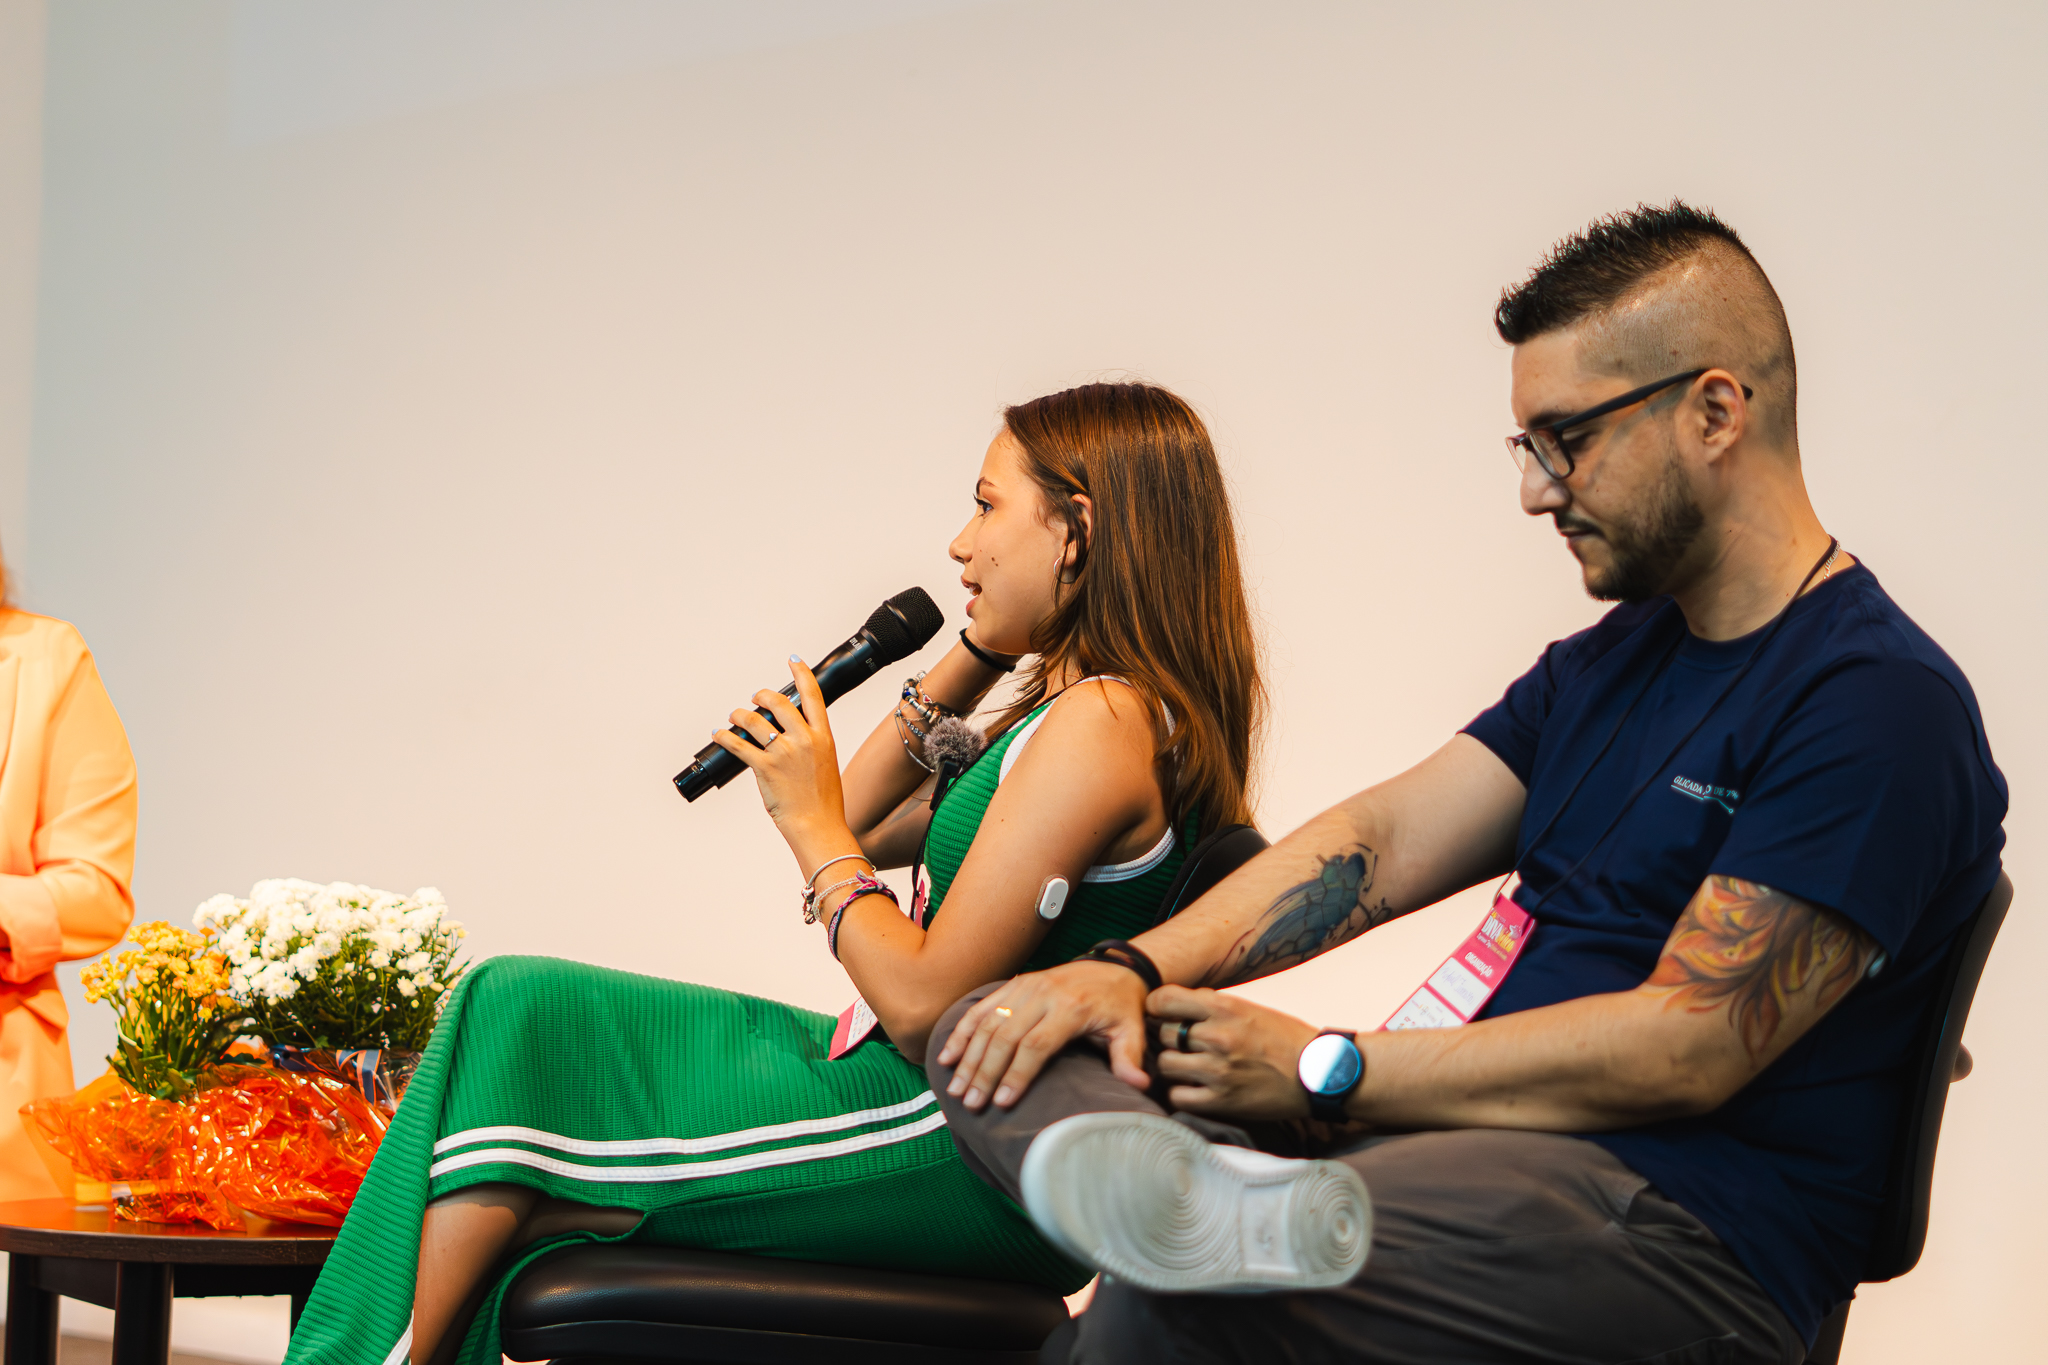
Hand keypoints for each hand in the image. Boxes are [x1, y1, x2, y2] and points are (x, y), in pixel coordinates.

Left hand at [709, 658, 852, 868]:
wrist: (818, 825)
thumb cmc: (823, 801)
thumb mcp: (825, 765)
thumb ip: (811, 746)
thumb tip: (788, 738)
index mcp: (823, 737)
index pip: (813, 696)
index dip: (801, 674)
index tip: (793, 661)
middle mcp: (804, 740)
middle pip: (778, 703)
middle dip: (761, 695)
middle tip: (754, 697)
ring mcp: (784, 753)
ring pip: (754, 721)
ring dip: (738, 716)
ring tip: (733, 718)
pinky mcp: (765, 768)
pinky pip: (738, 745)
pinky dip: (725, 737)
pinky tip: (720, 735)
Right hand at [937, 961, 1151, 1109]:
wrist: (1113, 967)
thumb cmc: (1120, 1005)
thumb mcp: (1131, 1029)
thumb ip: (1129, 1058)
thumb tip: (1138, 1086)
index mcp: (1070, 1008)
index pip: (1036, 1045)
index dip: (1017, 1075)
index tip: (1003, 1103)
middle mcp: (1043, 995)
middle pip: (1005, 1037)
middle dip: (985, 1073)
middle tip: (971, 1103)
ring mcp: (1024, 988)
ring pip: (988, 1023)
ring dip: (968, 1057)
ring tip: (955, 1089)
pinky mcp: (1013, 987)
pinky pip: (981, 1009)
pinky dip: (962, 1032)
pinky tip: (947, 1056)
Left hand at [1148, 986, 1321, 1119]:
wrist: (1318, 1072)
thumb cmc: (1284, 1038)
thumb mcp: (1249, 1009)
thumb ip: (1213, 1006)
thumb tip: (1175, 1005)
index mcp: (1224, 1008)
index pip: (1164, 999)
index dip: (1157, 1007)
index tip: (1161, 1014)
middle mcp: (1217, 1037)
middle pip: (1164, 1034)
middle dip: (1169, 1039)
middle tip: (1180, 1044)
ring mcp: (1218, 1070)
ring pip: (1166, 1064)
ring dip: (1174, 1066)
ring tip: (1189, 1066)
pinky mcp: (1222, 1101)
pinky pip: (1178, 1096)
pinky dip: (1182, 1092)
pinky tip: (1195, 1088)